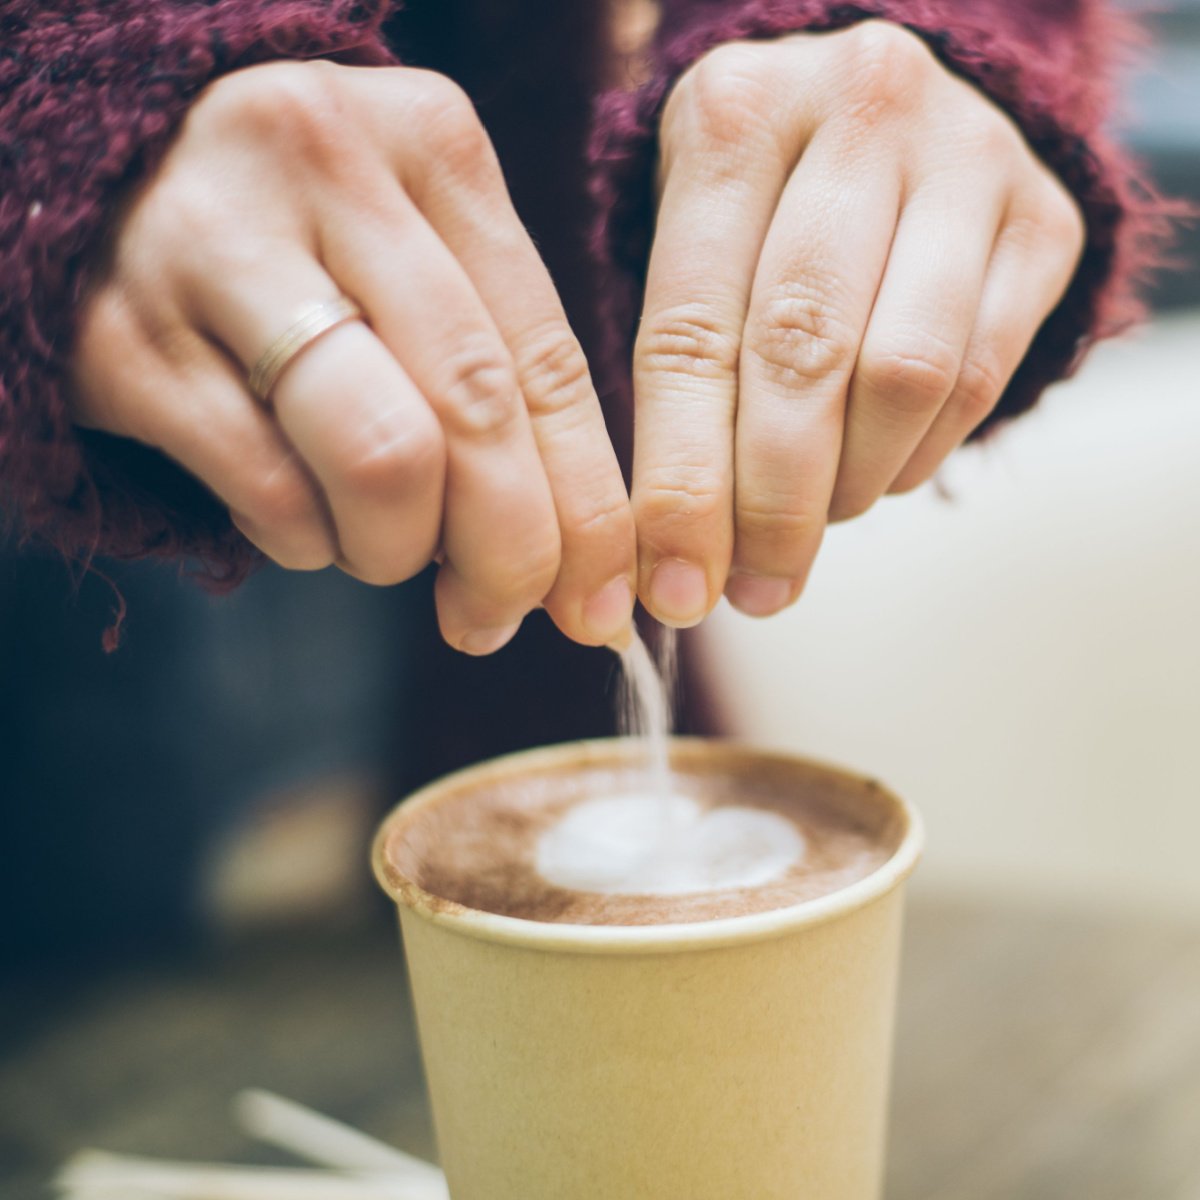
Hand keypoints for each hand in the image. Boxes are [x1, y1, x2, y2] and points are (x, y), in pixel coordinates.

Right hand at [70, 61, 635, 652]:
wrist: (100, 194)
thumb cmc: (302, 254)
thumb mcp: (416, 268)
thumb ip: (502, 378)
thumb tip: (583, 566)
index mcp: (431, 145)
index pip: (549, 362)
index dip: (592, 508)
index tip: (603, 605)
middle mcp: (324, 166)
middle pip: (477, 411)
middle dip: (509, 554)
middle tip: (495, 618)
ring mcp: (211, 244)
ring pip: (382, 457)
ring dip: (398, 548)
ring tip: (382, 548)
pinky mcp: (119, 337)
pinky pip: (269, 493)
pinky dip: (306, 542)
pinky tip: (300, 519)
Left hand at [633, 21, 1084, 623]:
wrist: (883, 122)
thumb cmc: (760, 215)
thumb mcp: (695, 252)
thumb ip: (681, 379)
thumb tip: (680, 565)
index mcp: (733, 118)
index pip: (691, 333)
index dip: (683, 482)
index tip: (677, 586)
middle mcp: (856, 112)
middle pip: (803, 356)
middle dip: (771, 505)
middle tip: (751, 590)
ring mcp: (967, 156)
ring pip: (904, 374)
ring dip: (849, 486)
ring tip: (812, 518)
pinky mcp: (1044, 218)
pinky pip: (979, 377)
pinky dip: (914, 454)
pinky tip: (874, 468)